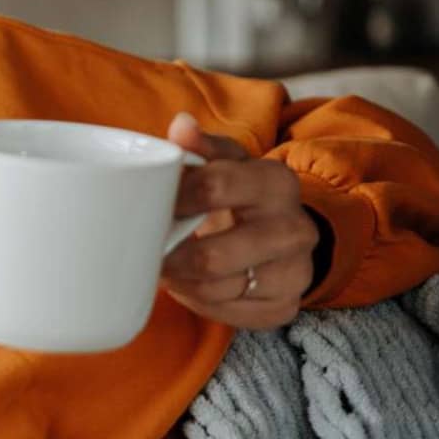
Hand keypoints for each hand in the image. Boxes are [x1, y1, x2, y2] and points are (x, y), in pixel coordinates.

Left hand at [159, 112, 318, 329]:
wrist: (284, 233)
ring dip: (180, 281)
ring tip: (166, 265)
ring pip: (216, 290)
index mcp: (275, 183)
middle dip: (170, 257)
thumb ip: (200, 145)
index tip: (144, 206)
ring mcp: (294, 272)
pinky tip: (190, 283)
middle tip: (145, 251)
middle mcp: (294, 229)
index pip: (213, 188)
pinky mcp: (285, 306)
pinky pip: (226, 313)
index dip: (172, 200)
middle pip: (213, 257)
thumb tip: (180, 125)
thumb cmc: (241, 193)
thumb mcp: (225, 161)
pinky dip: (199, 301)